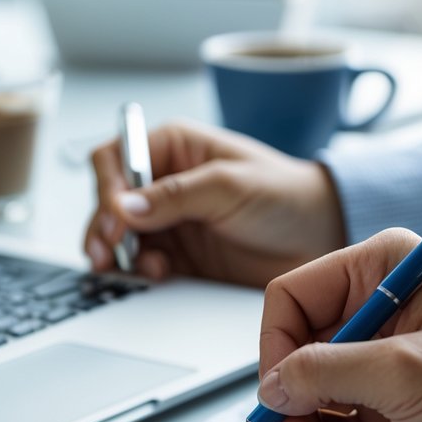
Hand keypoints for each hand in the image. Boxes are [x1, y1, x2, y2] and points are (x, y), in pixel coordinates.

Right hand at [85, 120, 345, 287]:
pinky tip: (153, 274)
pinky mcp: (177, 255)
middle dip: (103, 226)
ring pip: (118, 236)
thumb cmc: (284, 195)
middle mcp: (164, 182)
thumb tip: (124, 206)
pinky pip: (140, 263)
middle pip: (109, 201)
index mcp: (173, 148)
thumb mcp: (229, 186)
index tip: (115, 217)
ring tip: (128, 267)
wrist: (319, 237)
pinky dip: (137, 271)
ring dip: (116, 253)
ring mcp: (168, 221)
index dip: (107, 187)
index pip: (116, 159)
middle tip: (106, 252)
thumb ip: (175, 195)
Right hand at [256, 228, 421, 421]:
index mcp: (382, 269)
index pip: (291, 299)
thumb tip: (270, 387)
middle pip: (296, 352)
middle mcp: (378, 305)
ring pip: (313, 395)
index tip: (281, 401)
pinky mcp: (395, 399)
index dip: (276, 351)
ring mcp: (386, 356)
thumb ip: (323, 373)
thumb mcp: (402, 375)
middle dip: (295, 408)